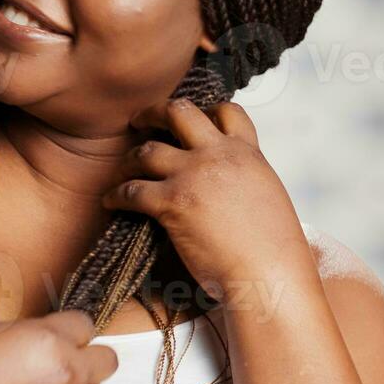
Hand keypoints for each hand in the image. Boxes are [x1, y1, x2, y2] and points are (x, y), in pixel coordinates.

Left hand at [101, 98, 316, 299]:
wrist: (268, 274)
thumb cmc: (272, 249)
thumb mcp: (269, 196)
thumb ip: (246, 177)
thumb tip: (229, 183)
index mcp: (247, 153)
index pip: (226, 111)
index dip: (205, 109)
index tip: (188, 120)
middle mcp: (218, 155)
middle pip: (178, 112)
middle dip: (153, 112)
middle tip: (140, 121)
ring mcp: (194, 176)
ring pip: (147, 151)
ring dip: (129, 159)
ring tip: (123, 170)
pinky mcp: (173, 203)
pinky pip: (132, 190)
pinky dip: (116, 195)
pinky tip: (111, 201)